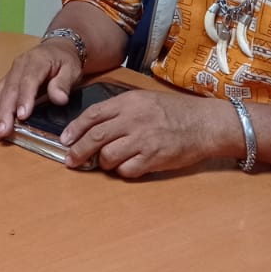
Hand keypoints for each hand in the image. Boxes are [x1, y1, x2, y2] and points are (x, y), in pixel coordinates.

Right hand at [0, 40, 83, 139]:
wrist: (57, 48)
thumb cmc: (65, 60)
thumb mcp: (72, 69)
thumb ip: (64, 84)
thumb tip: (59, 99)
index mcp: (36, 61)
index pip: (27, 81)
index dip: (23, 98)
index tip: (22, 116)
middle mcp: (18, 66)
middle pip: (9, 89)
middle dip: (5, 112)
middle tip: (4, 132)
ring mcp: (10, 73)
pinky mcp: (6, 81)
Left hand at [59, 90, 230, 176]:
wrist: (205, 123)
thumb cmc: (174, 111)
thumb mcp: (145, 100)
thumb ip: (120, 110)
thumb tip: (93, 126)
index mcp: (129, 102)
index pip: (93, 115)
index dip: (75, 129)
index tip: (65, 139)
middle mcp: (134, 120)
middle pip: (95, 137)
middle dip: (79, 151)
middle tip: (71, 160)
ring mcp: (143, 140)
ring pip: (108, 156)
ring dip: (103, 163)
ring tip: (107, 162)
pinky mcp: (153, 158)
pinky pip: (127, 171)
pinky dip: (123, 171)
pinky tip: (128, 167)